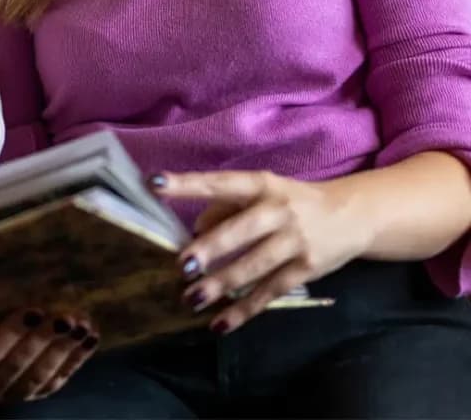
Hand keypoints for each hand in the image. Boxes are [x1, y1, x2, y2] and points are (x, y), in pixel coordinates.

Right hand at [0, 310, 98, 403]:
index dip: (12, 333)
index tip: (34, 309)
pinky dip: (76, 358)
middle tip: (65, 318)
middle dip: (44, 340)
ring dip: (64, 349)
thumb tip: (2, 269)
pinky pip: (58, 380)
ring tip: (81, 325)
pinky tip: (89, 338)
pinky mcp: (37, 394)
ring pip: (40, 376)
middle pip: (18, 364)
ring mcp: (14, 394)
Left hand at [152, 170, 368, 332]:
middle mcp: (278, 210)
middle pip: (241, 230)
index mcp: (261, 184)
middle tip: (182, 264)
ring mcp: (295, 241)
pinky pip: (270, 292)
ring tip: (192, 298)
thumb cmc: (290, 200)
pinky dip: (245, 310)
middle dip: (211, 248)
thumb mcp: (261, 191)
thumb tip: (194, 232)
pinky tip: (220, 324)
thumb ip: (226, 208)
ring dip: (222, 284)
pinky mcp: (307, 269)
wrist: (350, 214)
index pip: (219, 183)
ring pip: (254, 266)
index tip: (155, 184)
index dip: (187, 183)